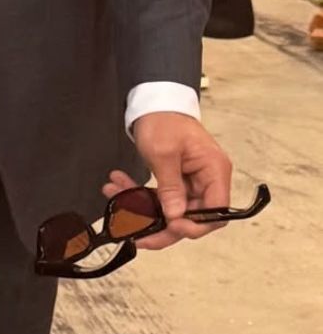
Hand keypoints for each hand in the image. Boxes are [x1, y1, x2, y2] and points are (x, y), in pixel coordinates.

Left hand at [105, 113, 232, 252]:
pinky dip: (140, 198)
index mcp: (214, 171)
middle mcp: (207, 179)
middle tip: (137, 232)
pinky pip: (161, 198)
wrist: (154, 101)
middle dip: (161, 225)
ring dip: (144, 211)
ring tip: (117, 198)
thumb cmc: (164, 119)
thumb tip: (175, 215)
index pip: (216, 212)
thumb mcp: (163, 154)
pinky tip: (118, 189)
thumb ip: (170, 187)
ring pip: (172, 210)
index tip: (171, 226)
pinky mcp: (177, 180)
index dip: (195, 226)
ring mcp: (192, 181)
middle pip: (192, 217)